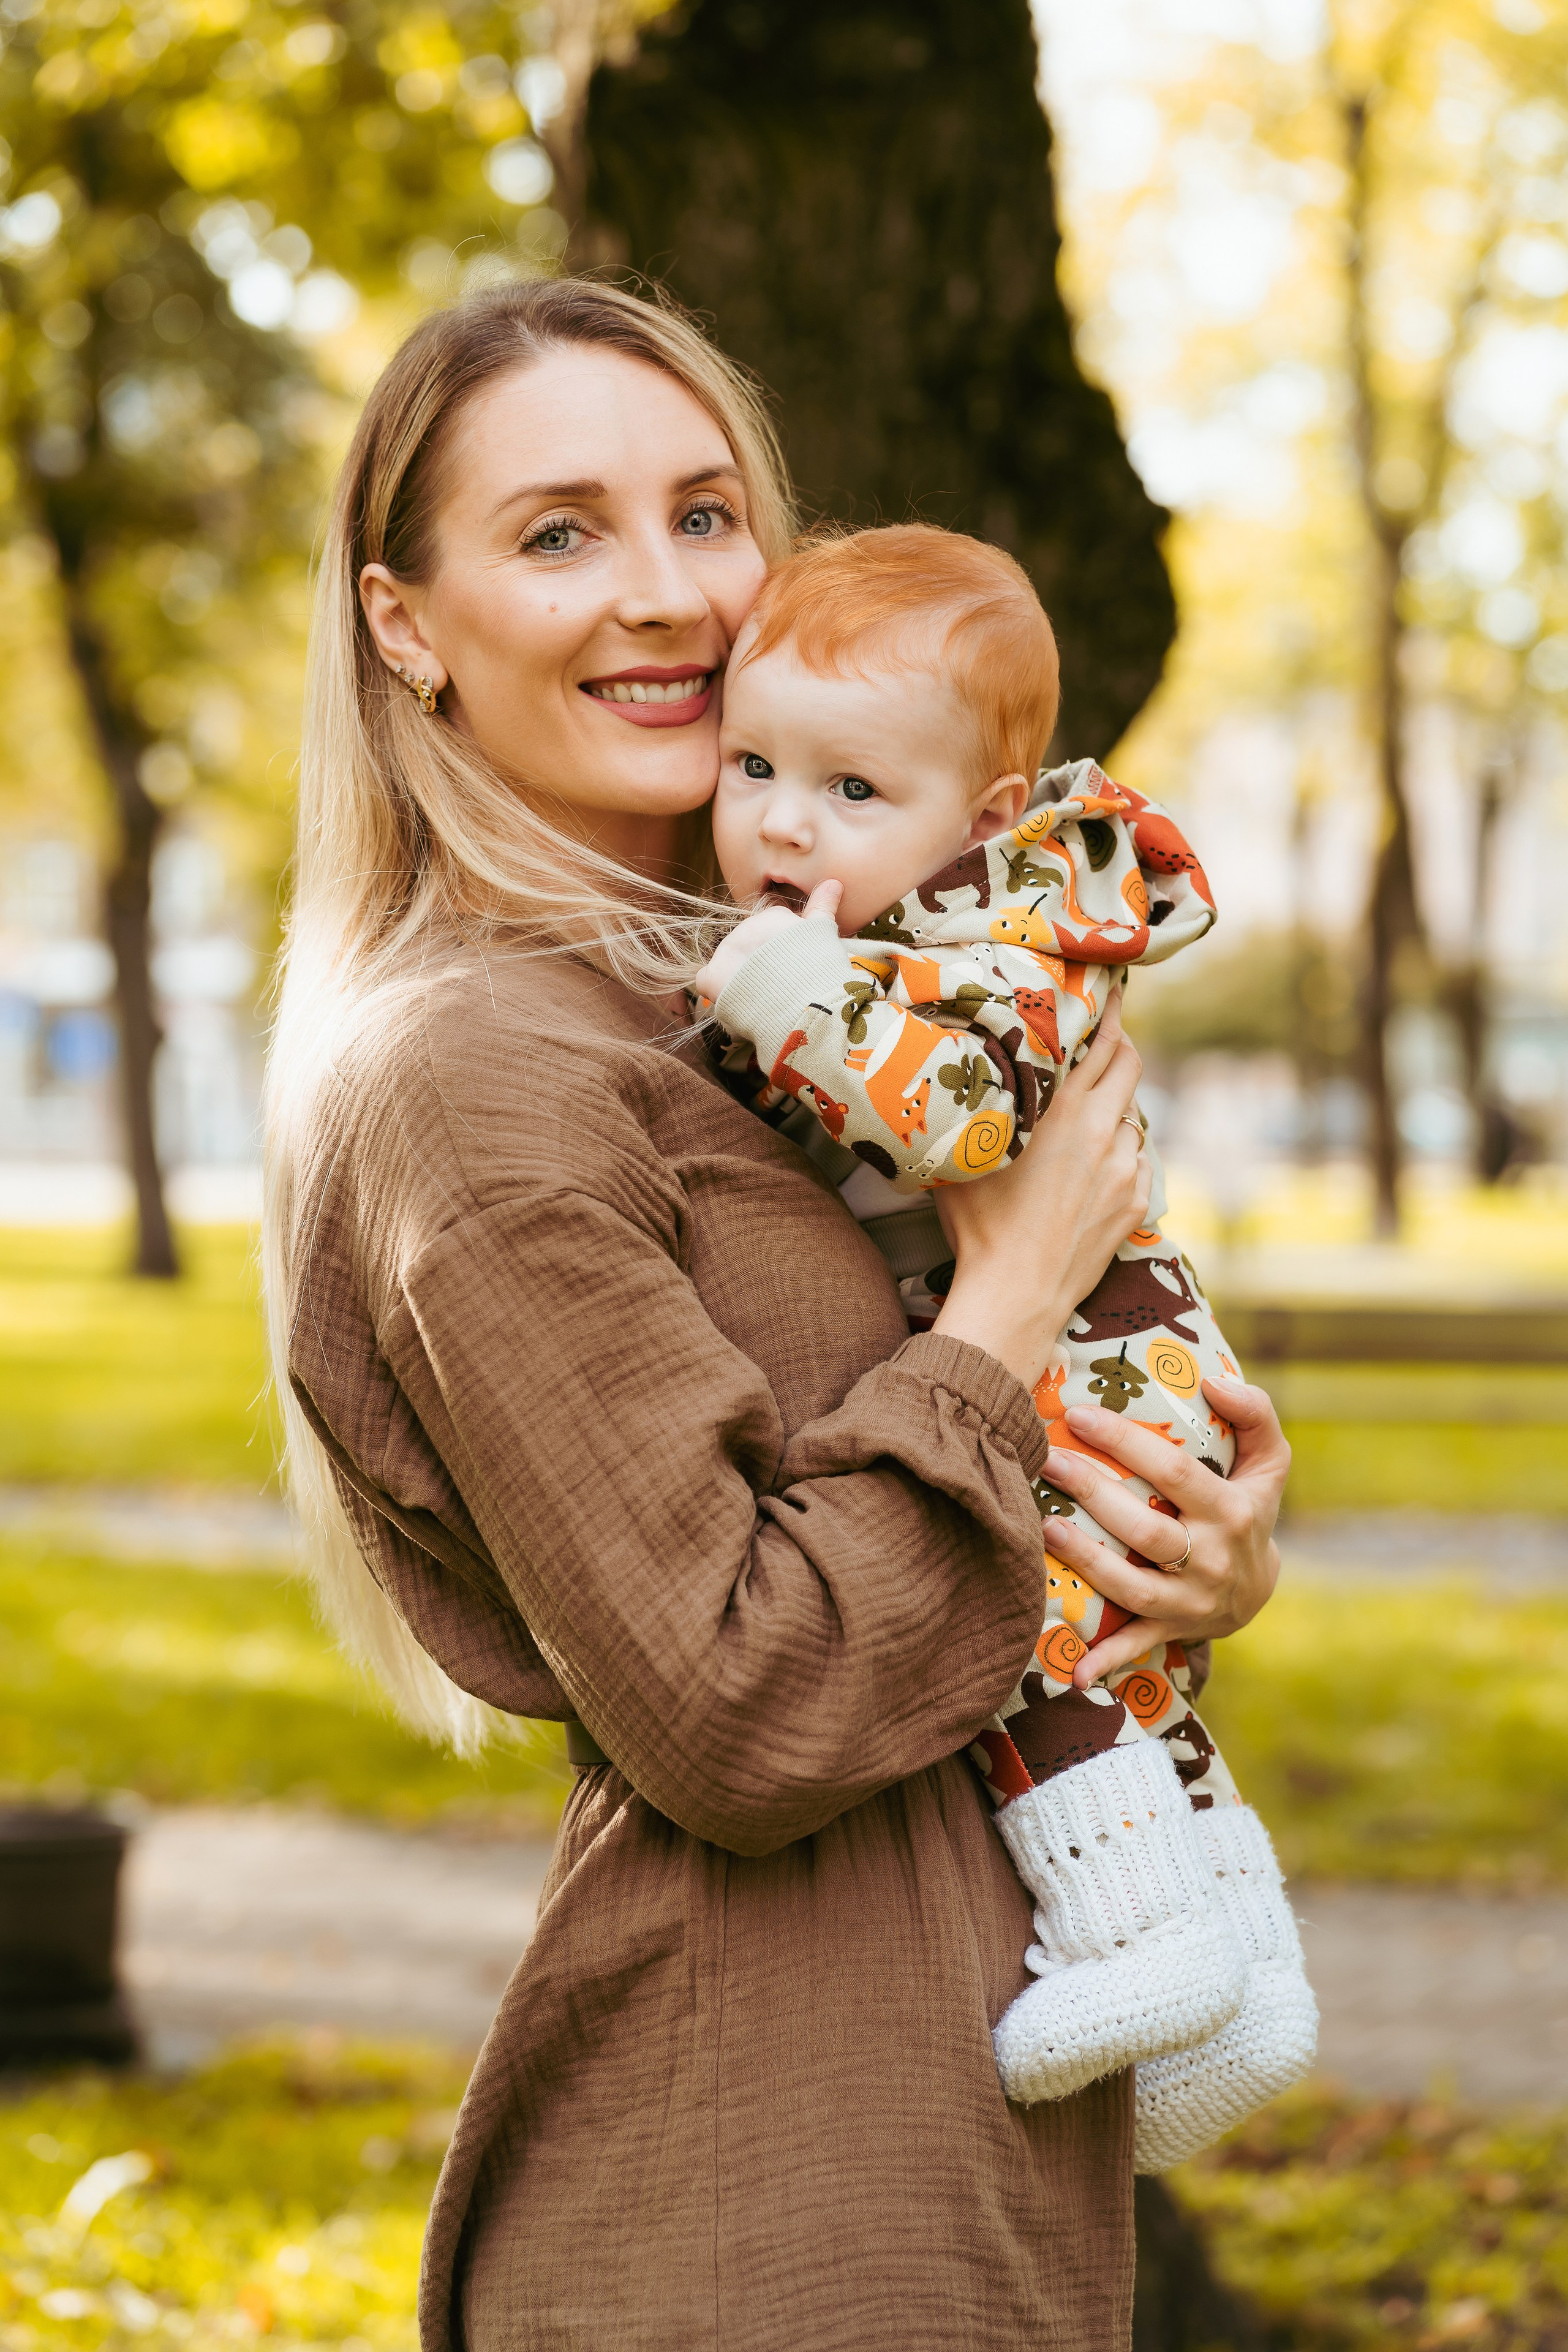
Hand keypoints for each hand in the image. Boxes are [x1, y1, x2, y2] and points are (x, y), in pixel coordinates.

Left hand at [694, 879, 842, 1001]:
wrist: (801, 999)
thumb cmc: (818, 966)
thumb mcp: (824, 932)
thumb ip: (823, 906)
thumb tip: (834, 882)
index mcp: (772, 916)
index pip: (771, 932)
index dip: (782, 951)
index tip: (794, 966)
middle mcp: (745, 927)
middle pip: (750, 947)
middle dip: (761, 964)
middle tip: (781, 983)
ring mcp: (726, 951)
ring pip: (730, 963)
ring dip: (742, 978)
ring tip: (763, 996)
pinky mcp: (712, 976)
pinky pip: (707, 981)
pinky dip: (718, 991)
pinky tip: (738, 1000)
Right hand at [931, 989, 1150, 1392]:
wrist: (1016, 1293)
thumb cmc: (979, 1227)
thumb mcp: (966, 1155)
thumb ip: (977, 1109)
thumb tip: (960, 1073)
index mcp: (1062, 1113)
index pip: (1101, 1045)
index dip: (1110, 1013)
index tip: (1112, 989)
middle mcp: (1101, 1133)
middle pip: (1129, 1067)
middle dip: (1121, 1045)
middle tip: (1109, 1032)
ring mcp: (1125, 1169)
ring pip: (1129, 1119)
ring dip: (1111, 1112)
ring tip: (1082, 1121)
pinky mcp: (1135, 1202)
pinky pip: (1135, 1161)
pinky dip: (1118, 1155)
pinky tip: (1091, 1169)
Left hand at [1037, 1378, 1290, 1683]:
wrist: (1260, 1587)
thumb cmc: (1250, 1506)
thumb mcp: (1269, 1460)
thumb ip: (1254, 1412)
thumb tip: (1214, 1381)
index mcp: (1233, 1511)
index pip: (1173, 1471)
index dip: (1124, 1442)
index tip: (1078, 1415)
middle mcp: (1213, 1559)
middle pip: (1147, 1529)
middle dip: (1093, 1494)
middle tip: (1047, 1462)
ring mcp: (1192, 1601)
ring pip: (1133, 1586)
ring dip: (1086, 1561)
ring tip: (1045, 1526)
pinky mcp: (1172, 1630)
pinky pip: (1137, 1647)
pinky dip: (1106, 1662)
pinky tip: (1073, 1671)